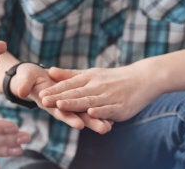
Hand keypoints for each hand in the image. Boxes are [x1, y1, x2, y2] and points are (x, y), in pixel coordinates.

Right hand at [10, 63, 112, 133]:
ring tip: (109, 127)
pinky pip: (87, 105)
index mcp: (48, 101)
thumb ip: (23, 84)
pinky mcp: (73, 97)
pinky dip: (97, 111)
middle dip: (89, 122)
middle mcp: (59, 106)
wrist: (31, 76)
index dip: (68, 117)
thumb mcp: (24, 79)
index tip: (79, 124)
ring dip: (96, 119)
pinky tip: (110, 117)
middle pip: (76, 115)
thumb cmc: (27, 78)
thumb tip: (21, 91)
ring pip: (83, 112)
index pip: (59, 111)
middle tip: (103, 129)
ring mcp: (67, 103)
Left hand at [39, 63, 159, 121]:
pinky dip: (101, 111)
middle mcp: (97, 86)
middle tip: (43, 101)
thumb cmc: (113, 78)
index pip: (68, 85)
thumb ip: (70, 75)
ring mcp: (109, 96)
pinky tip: (92, 113)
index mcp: (89, 78)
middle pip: (75, 93)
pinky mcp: (120, 107)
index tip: (40, 94)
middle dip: (59, 98)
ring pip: (89, 101)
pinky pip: (109, 109)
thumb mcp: (91, 73)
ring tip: (61, 106)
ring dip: (75, 104)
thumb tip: (49, 71)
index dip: (54, 90)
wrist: (143, 78)